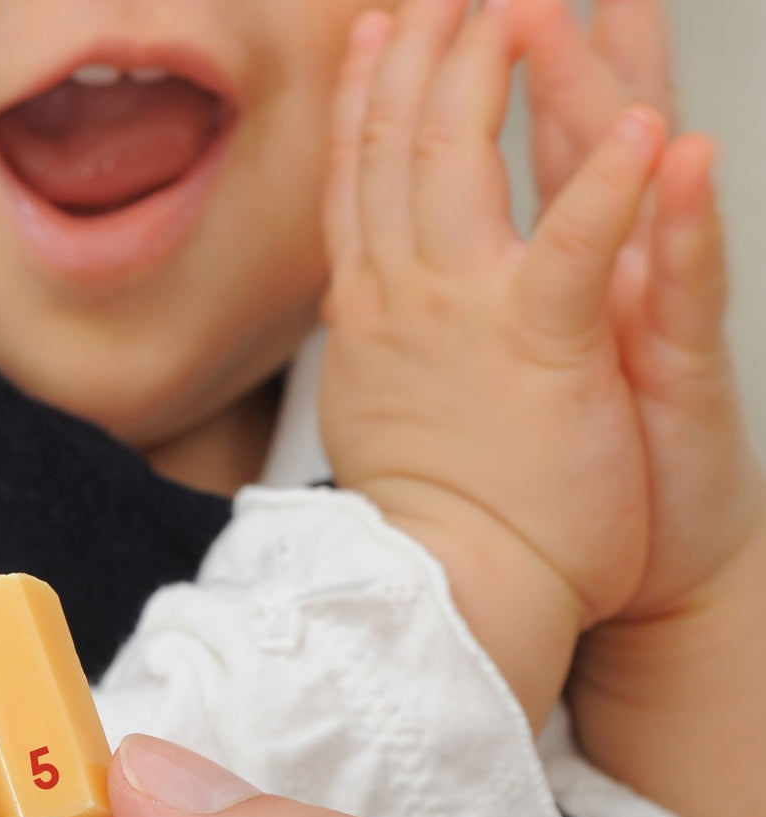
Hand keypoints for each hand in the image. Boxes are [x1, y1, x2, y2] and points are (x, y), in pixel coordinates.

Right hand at [318, 0, 662, 725]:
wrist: (453, 586)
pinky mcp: (545, 349)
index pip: (356, 182)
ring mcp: (465, 318)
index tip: (374, 33)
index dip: (365, 98)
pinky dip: (606, 184)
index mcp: (369, 313)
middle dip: (418, 53)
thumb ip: (369, 336)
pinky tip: (640, 126)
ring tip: (514, 3)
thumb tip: (350, 300)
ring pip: (459, 170)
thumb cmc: (430, 511)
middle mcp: (402, 299)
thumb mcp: (375, 407)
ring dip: (488, 75)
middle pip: (398, 151)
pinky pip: (575, 247)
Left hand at [514, 0, 765, 619]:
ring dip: (614, 88)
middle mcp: (592, 270)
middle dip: (553, 41)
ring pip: (636, 180)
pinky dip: (685, 219)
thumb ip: (452, 278)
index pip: (521, 139)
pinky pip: (685, 285)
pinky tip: (684, 156)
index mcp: (532, 262)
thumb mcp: (479, 358)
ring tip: (602, 4)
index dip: (497, 64)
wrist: (560, 564)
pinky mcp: (680, 371)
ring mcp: (640, 312)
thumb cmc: (525, 468)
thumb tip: (393, 226)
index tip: (452, 5)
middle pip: (582, 130)